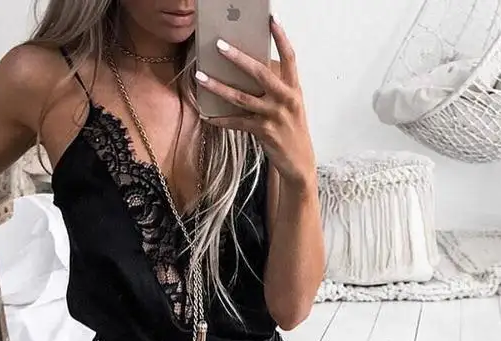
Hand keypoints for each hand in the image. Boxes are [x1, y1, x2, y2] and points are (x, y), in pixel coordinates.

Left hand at [196, 16, 315, 191]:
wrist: (299, 161)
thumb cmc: (291, 129)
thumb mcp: (290, 105)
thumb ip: (276, 86)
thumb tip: (251, 68)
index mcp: (294, 88)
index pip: (290, 57)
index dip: (281, 37)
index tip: (272, 19)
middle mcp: (286, 99)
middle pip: (260, 73)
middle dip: (238, 58)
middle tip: (219, 45)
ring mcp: (275, 116)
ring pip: (242, 97)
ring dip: (218, 87)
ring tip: (201, 77)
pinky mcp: (264, 132)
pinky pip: (237, 122)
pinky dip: (221, 119)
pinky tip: (206, 115)